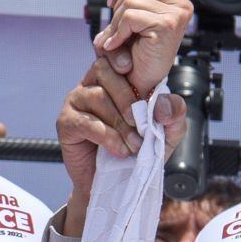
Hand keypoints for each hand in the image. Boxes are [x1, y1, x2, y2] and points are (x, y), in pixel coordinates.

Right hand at [56, 59, 187, 234]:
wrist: (118, 186)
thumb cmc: (139, 154)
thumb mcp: (167, 134)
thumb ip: (174, 114)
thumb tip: (163, 103)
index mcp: (116, 79)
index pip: (115, 55)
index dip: (121, 55)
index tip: (131, 69)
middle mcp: (93, 84)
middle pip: (105, 72)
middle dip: (127, 98)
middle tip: (140, 124)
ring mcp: (77, 101)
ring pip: (97, 96)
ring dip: (119, 123)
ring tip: (133, 146)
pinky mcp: (66, 122)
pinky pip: (85, 121)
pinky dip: (106, 136)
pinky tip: (118, 150)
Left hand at [91, 0, 194, 98]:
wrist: (140, 84)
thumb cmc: (137, 53)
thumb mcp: (135, 13)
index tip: (113, 4)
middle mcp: (181, 3)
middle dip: (118, 6)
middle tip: (114, 30)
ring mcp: (177, 13)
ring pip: (131, 0)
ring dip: (115, 23)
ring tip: (115, 41)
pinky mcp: (167, 25)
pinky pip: (130, 16)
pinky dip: (117, 32)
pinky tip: (117, 46)